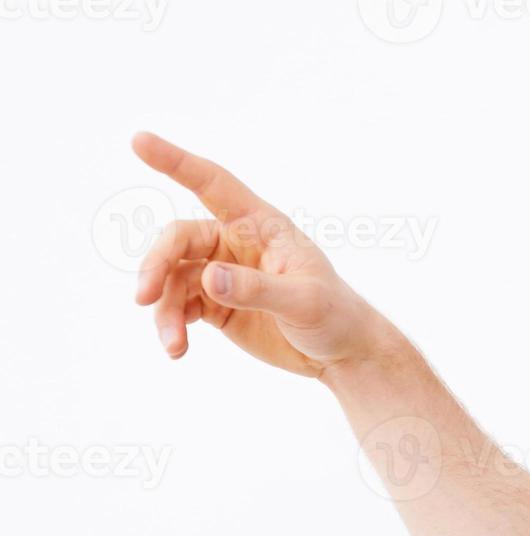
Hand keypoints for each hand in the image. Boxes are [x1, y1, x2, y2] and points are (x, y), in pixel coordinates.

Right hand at [131, 132, 398, 377]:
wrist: (342, 353)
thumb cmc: (334, 315)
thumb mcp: (303, 301)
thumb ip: (256, 288)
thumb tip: (207, 276)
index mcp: (261, 226)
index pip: (213, 184)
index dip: (176, 162)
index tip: (138, 140)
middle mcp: (235, 243)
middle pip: (178, 239)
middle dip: (157, 265)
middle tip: (144, 297)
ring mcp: (222, 274)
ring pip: (173, 278)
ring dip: (164, 309)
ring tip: (173, 344)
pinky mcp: (216, 304)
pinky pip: (179, 306)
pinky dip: (172, 324)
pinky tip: (177, 348)